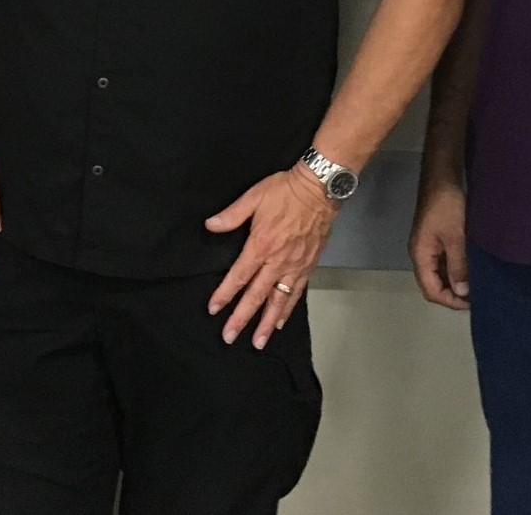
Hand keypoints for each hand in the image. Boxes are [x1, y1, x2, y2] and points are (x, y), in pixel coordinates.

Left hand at [205, 166, 337, 348]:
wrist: (320, 189)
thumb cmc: (286, 190)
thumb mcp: (254, 197)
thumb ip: (231, 215)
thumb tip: (210, 225)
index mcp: (261, 245)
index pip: (239, 276)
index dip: (225, 294)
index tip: (214, 310)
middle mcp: (278, 261)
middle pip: (257, 296)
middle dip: (242, 318)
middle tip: (230, 337)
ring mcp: (295, 266)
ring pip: (279, 301)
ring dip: (267, 323)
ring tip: (258, 342)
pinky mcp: (308, 266)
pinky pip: (296, 293)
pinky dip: (288, 309)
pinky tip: (282, 321)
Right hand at [409, 180, 469, 309]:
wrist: (442, 176)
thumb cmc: (447, 206)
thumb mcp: (455, 237)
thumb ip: (458, 266)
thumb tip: (462, 292)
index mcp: (420, 255)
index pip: (431, 290)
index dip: (451, 301)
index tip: (473, 303)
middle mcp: (421, 253)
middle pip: (434, 283)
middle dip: (455, 293)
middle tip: (479, 295)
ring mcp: (429, 245)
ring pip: (441, 272)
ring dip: (457, 280)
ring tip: (479, 283)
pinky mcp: (438, 237)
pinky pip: (445, 260)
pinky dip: (457, 267)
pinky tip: (473, 267)